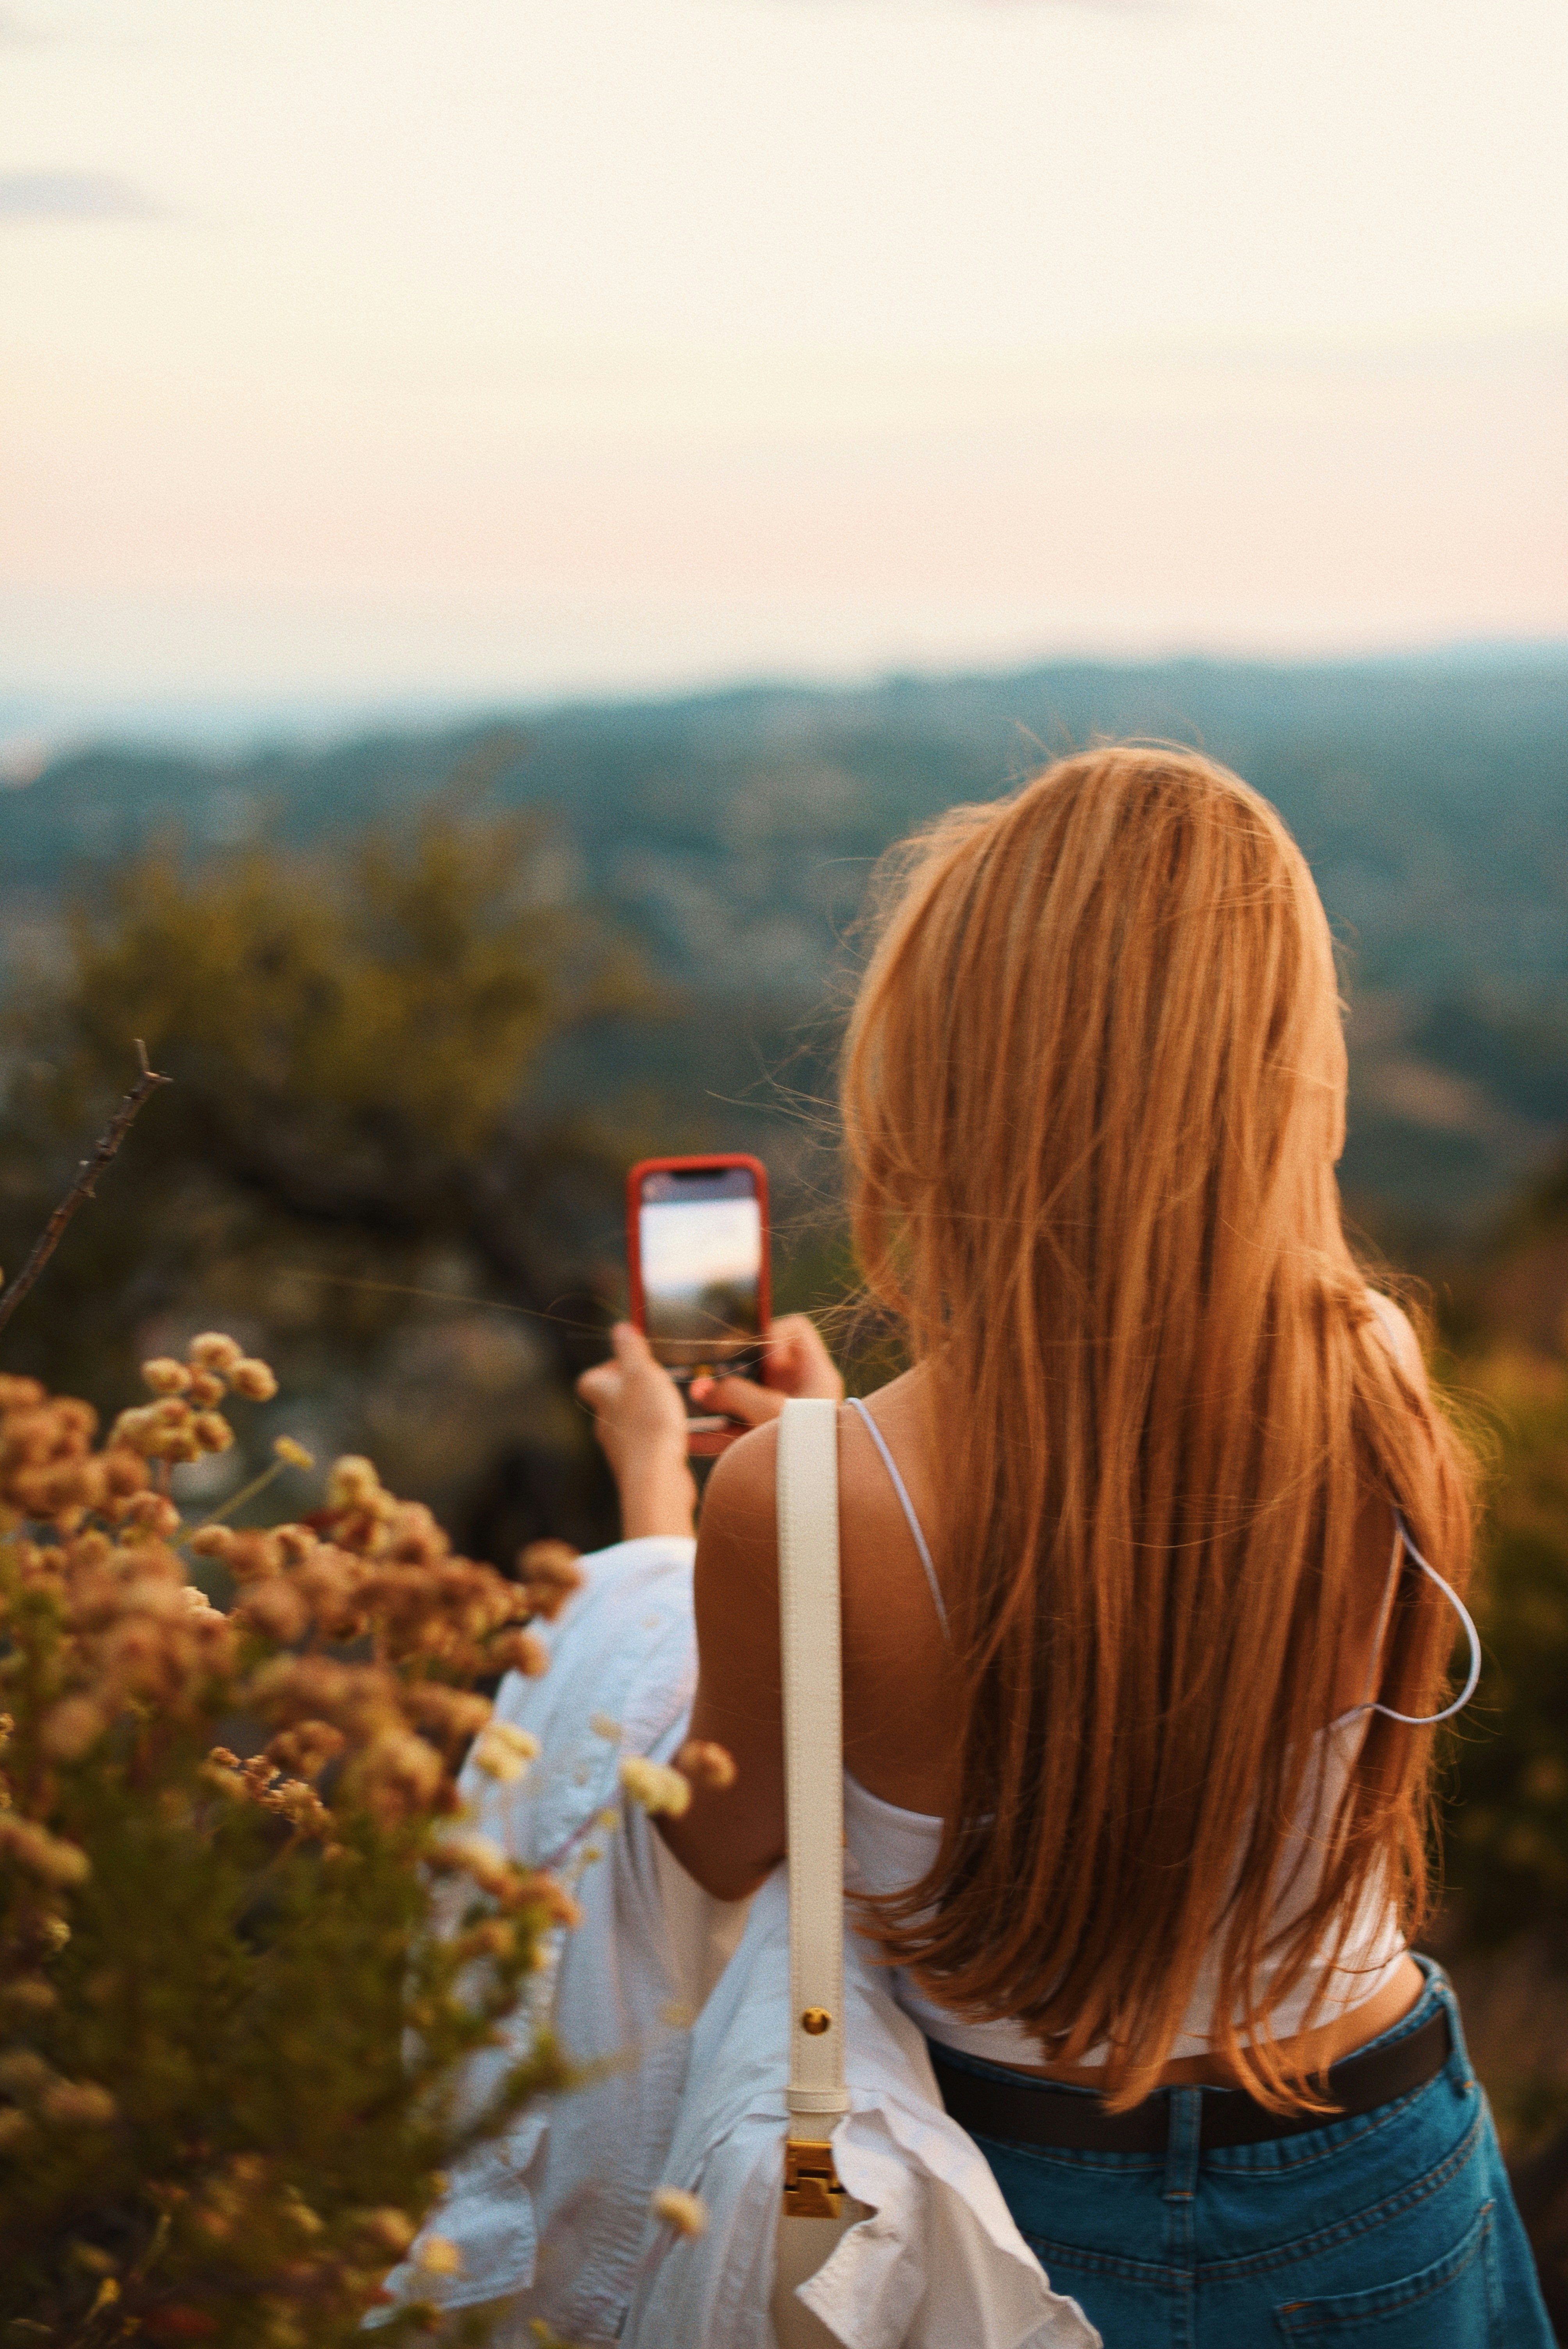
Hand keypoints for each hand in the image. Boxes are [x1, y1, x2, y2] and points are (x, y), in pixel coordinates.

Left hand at [576, 1323, 696, 1539]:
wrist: (656, 1477)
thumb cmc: (648, 1421)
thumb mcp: (642, 1374)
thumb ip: (631, 1350)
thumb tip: (619, 1328)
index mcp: (602, 1398)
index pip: (589, 1380)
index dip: (606, 1369)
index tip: (630, 1364)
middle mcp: (605, 1425)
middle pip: (611, 1402)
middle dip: (632, 1390)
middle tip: (659, 1382)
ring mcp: (621, 1448)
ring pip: (630, 1424)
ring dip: (648, 1413)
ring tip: (674, 1406)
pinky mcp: (640, 1467)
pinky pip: (647, 1445)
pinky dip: (659, 1436)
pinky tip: (681, 1434)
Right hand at [687, 1313, 843, 1455]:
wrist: (819, 1501)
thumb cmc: (810, 1452)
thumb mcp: (771, 1415)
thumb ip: (736, 1395)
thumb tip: (701, 1389)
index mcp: (814, 1375)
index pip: (795, 1331)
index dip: (771, 1334)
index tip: (756, 1358)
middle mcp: (798, 1392)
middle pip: (759, 1365)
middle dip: (728, 1370)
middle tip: (707, 1375)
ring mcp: (780, 1417)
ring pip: (741, 1398)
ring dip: (715, 1402)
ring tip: (687, 1403)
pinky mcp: (765, 1442)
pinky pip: (735, 1429)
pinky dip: (714, 1433)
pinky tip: (689, 1437)